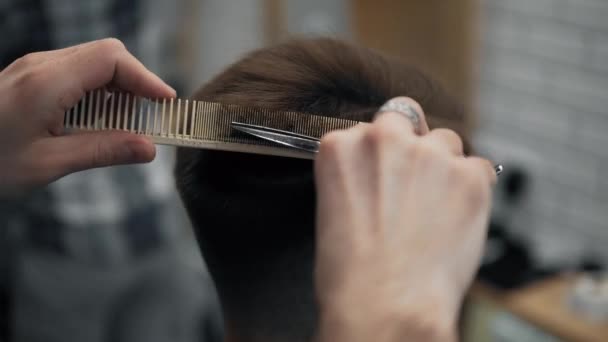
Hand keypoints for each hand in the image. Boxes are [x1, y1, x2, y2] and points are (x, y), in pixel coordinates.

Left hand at [0, 38, 174, 195]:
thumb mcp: (49, 164)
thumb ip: (103, 151)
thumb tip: (149, 148)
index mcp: (47, 82)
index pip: (112, 59)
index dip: (146, 78)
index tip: (167, 102)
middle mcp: (42, 66)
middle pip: (107, 54)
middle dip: (135, 82)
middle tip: (148, 116)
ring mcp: (34, 68)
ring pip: (93, 61)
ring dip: (117, 87)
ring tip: (124, 124)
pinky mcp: (31, 77)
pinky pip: (76, 71)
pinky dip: (98, 91)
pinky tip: (97, 119)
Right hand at [313, 97, 495, 341]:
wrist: (386, 305)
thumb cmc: (352, 274)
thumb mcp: (332, 210)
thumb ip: (357, 175)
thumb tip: (383, 174)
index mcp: (340, 147)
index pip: (367, 129)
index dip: (378, 155)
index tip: (384, 175)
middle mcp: (384, 139)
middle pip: (406, 119)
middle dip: (410, 144)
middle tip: (412, 183)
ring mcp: (429, 154)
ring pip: (445, 141)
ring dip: (443, 165)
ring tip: (436, 209)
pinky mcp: (469, 175)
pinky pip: (478, 168)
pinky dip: (472, 189)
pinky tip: (457, 219)